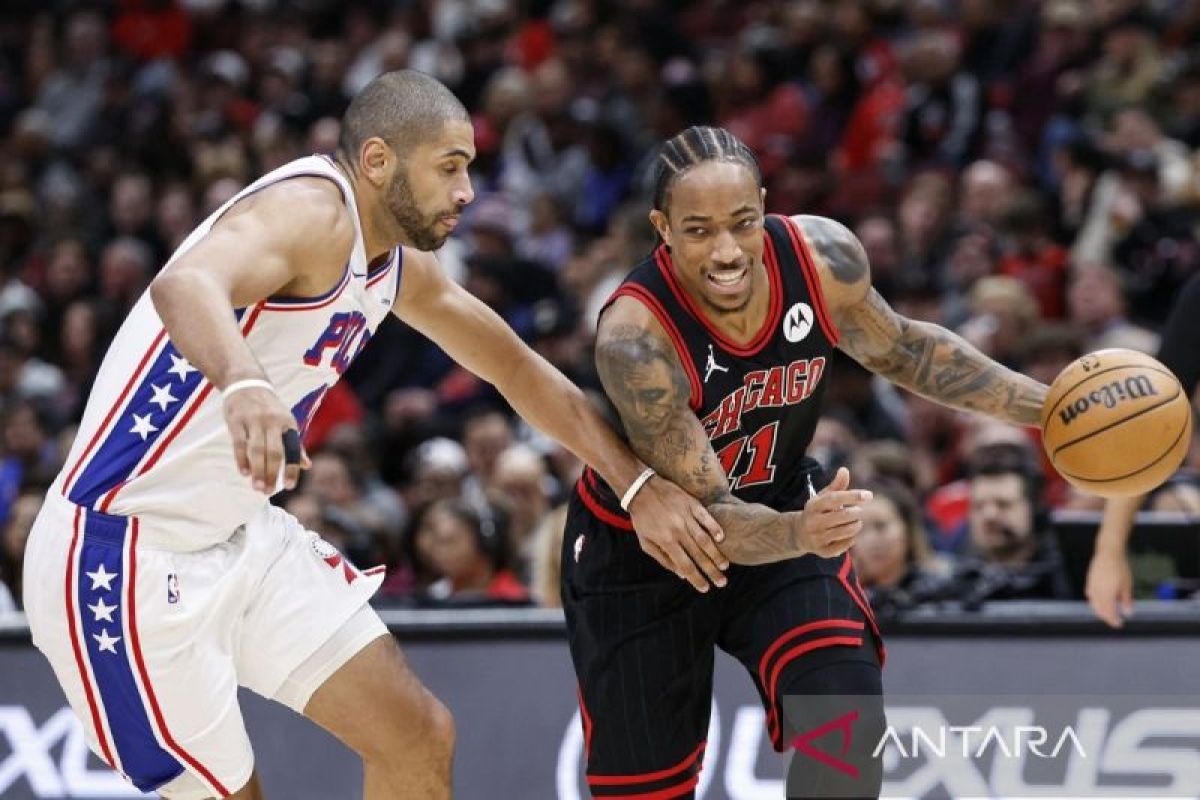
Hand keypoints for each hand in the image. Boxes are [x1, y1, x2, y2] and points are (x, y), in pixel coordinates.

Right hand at [223, 386, 310, 492]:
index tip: (289, 486)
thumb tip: (307, 465)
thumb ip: (295, 444)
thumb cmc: (269, 408)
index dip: (292, 468)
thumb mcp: (286, 422)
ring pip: (257, 449)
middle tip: (267, 491)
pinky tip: (244, 472)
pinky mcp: (237, 420)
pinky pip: (239, 443)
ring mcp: (254, 421)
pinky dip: (241, 459)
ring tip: (257, 487)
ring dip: (257, 470)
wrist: (247, 382)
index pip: (293, 449)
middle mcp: (273, 422)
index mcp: (288, 423)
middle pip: (274, 452)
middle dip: (271, 473)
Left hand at [627, 476, 727, 591]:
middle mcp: (677, 530)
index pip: (684, 565)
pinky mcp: (692, 504)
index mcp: (666, 540)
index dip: (696, 578)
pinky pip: (706, 517)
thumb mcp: (645, 542)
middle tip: (722, 583)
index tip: (705, 588)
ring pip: (705, 539)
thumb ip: (663, 559)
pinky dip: (714, 528)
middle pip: (698, 555)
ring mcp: (686, 516)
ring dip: (716, 554)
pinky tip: (721, 538)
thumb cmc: (643, 518)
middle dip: (711, 571)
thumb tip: (681, 574)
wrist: (641, 488)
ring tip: (725, 566)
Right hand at [798, 467, 870, 558]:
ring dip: (856, 525)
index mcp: (814, 505)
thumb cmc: (818, 512)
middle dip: (856, 512)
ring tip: (856, 522)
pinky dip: (851, 539)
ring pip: (846, 531)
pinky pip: (845, 545)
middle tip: (858, 511)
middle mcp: (813, 522)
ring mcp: (817, 537)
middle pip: (844, 516)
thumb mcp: (824, 497)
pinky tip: (849, 534)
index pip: (835, 499)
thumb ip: (836, 485)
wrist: (798, 533)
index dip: (852, 496)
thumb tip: (844, 470)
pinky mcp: (823, 551)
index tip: (868, 495)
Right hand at [1086, 547, 1132, 627]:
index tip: (1119, 624)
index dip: (1113, 620)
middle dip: (1106, 617)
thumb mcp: (1127, 585)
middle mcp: (1098, 592)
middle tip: (1114, 620)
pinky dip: (1094, 601)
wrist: (1109, 553)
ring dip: (1100, 610)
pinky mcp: (1089, 581)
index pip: (1109, 613)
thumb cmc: (1120, 568)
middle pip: (1099, 610)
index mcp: (1108, 594)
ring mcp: (1092, 586)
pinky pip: (1090, 596)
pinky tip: (1100, 600)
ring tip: (1108, 612)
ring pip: (1093, 604)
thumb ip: (1126, 600)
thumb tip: (1128, 613)